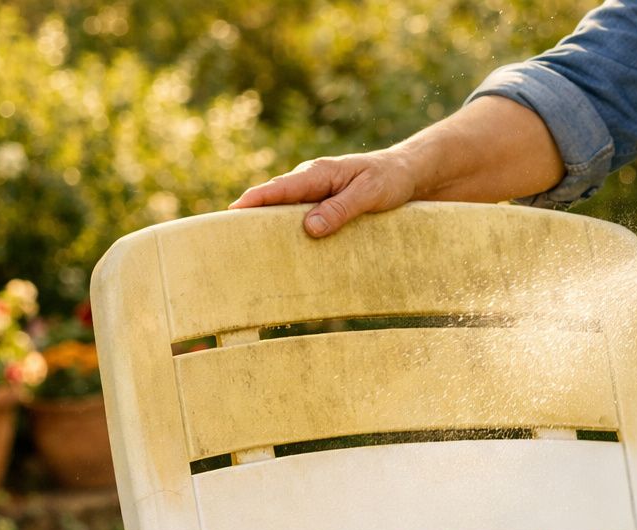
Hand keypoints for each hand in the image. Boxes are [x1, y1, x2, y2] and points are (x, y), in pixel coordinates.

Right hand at [228, 150, 416, 236]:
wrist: (407, 173)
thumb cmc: (389, 180)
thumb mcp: (369, 194)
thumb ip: (340, 209)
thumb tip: (309, 228)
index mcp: (317, 173)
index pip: (279, 188)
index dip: (253, 201)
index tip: (231, 214)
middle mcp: (310, 181)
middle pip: (274, 200)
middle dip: (251, 216)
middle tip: (229, 239)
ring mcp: (315, 194)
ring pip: (284, 211)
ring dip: (269, 227)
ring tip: (248, 250)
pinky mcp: (322, 205)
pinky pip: (299, 218)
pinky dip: (288, 230)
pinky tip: (282, 249)